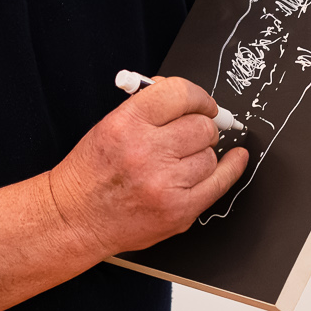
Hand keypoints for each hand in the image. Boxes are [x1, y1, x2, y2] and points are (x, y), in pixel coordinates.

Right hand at [50, 77, 249, 256]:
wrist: (75, 217)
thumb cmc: (91, 173)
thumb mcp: (109, 126)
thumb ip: (148, 108)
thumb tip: (189, 99)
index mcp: (126, 124)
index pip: (179, 93)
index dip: (198, 97)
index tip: (203, 103)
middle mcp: (146, 152)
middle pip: (202, 126)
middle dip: (200, 127)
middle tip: (189, 133)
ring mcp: (165, 184)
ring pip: (210, 155)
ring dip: (201, 154)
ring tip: (179, 161)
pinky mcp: (179, 210)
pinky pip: (220, 182)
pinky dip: (231, 168)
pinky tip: (235, 158)